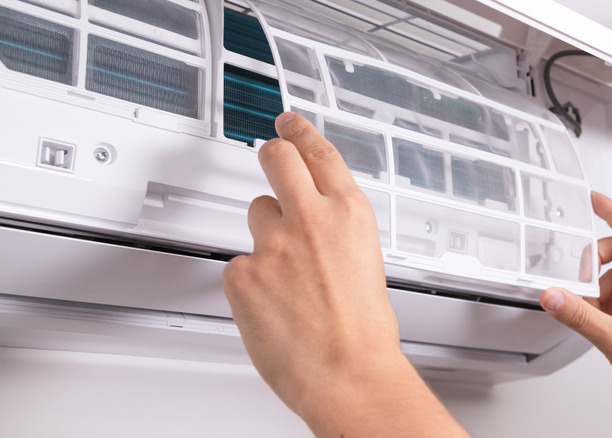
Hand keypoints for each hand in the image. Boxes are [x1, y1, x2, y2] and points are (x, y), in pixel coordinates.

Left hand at [222, 113, 467, 436]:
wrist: (347, 374)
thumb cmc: (364, 331)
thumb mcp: (366, 262)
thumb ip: (338, 232)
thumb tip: (318, 223)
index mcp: (349, 214)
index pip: (318, 153)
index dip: (300, 132)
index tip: (288, 123)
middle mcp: (311, 219)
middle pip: (276, 158)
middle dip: (271, 154)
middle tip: (269, 159)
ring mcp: (273, 244)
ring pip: (256, 213)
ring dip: (266, 232)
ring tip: (287, 272)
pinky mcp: (243, 273)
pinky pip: (241, 264)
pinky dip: (253, 280)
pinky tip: (273, 304)